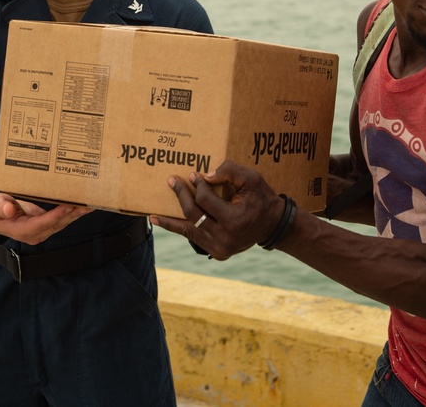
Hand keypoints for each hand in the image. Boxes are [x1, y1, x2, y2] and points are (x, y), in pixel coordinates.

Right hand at [0, 193, 91, 244]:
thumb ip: (1, 207)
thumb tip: (9, 211)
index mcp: (21, 230)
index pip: (41, 224)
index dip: (55, 216)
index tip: (67, 207)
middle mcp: (35, 234)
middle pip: (56, 225)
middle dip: (72, 215)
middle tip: (86, 204)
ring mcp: (42, 231)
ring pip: (62, 223)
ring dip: (76, 215)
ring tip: (90, 204)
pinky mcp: (47, 226)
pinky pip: (62, 220)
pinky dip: (73, 213)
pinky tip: (84, 206)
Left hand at [151, 160, 285, 259]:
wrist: (273, 224)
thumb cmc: (262, 198)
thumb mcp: (251, 178)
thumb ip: (229, 171)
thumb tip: (204, 176)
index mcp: (235, 220)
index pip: (206, 200)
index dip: (198, 185)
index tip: (193, 175)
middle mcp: (226, 238)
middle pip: (194, 215)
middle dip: (181, 196)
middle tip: (171, 181)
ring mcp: (220, 249)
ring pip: (189, 231)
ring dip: (170, 222)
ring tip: (153, 215)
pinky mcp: (217, 253)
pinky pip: (195, 238)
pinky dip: (181, 230)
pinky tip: (165, 223)